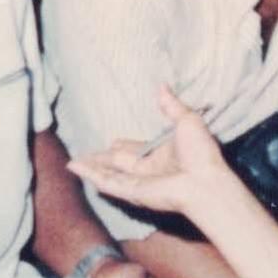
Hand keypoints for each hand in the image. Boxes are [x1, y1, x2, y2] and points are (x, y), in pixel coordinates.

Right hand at [68, 85, 233, 219]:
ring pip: (108, 173)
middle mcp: (147, 170)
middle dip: (101, 159)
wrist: (205, 180)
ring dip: (90, 168)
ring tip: (72, 164)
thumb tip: (162, 85)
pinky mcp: (132, 192)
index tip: (111, 142)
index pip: (134, 151)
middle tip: (84, 156)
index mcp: (159, 155)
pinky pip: (108, 182)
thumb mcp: (187, 121)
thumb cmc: (202, 153)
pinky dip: (90, 175)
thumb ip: (171, 105)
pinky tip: (76, 169)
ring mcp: (138, 182)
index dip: (121, 146)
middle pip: (117, 163)